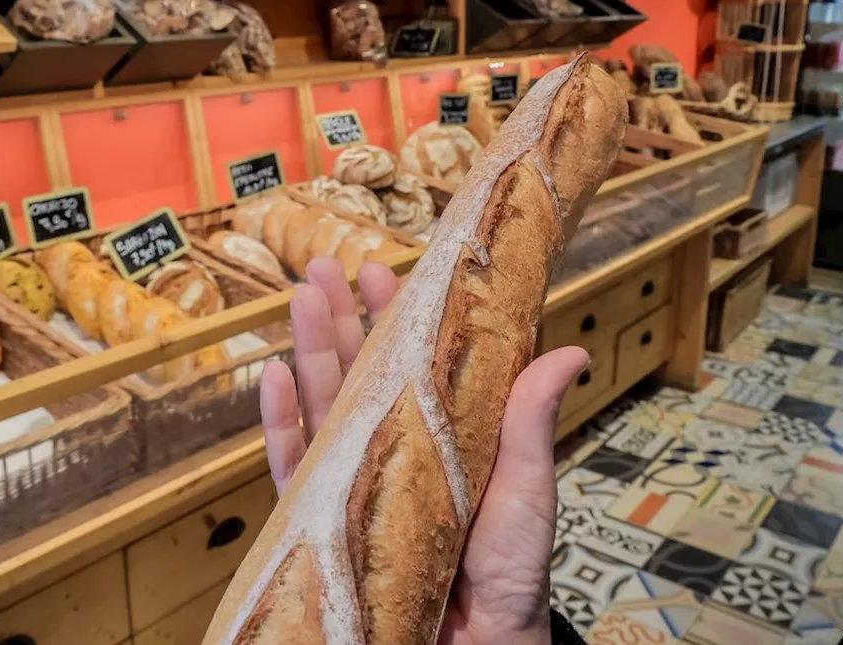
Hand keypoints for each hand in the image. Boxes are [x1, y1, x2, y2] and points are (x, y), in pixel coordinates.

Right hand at [260, 257, 588, 644]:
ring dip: (309, 349)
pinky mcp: (324, 523)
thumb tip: (569, 352)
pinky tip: (273, 379)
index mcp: (445, 436)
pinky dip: (280, 423)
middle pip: (362, 372)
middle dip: (342, 317)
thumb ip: (529, 421)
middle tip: (327, 265)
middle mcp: (396, 451)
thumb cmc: (512, 578)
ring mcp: (357, 484)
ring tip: (301, 296)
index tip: (387, 269)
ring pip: (325, 405)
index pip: (417, 363)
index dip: (399, 315)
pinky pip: (294, 467)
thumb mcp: (526, 488)